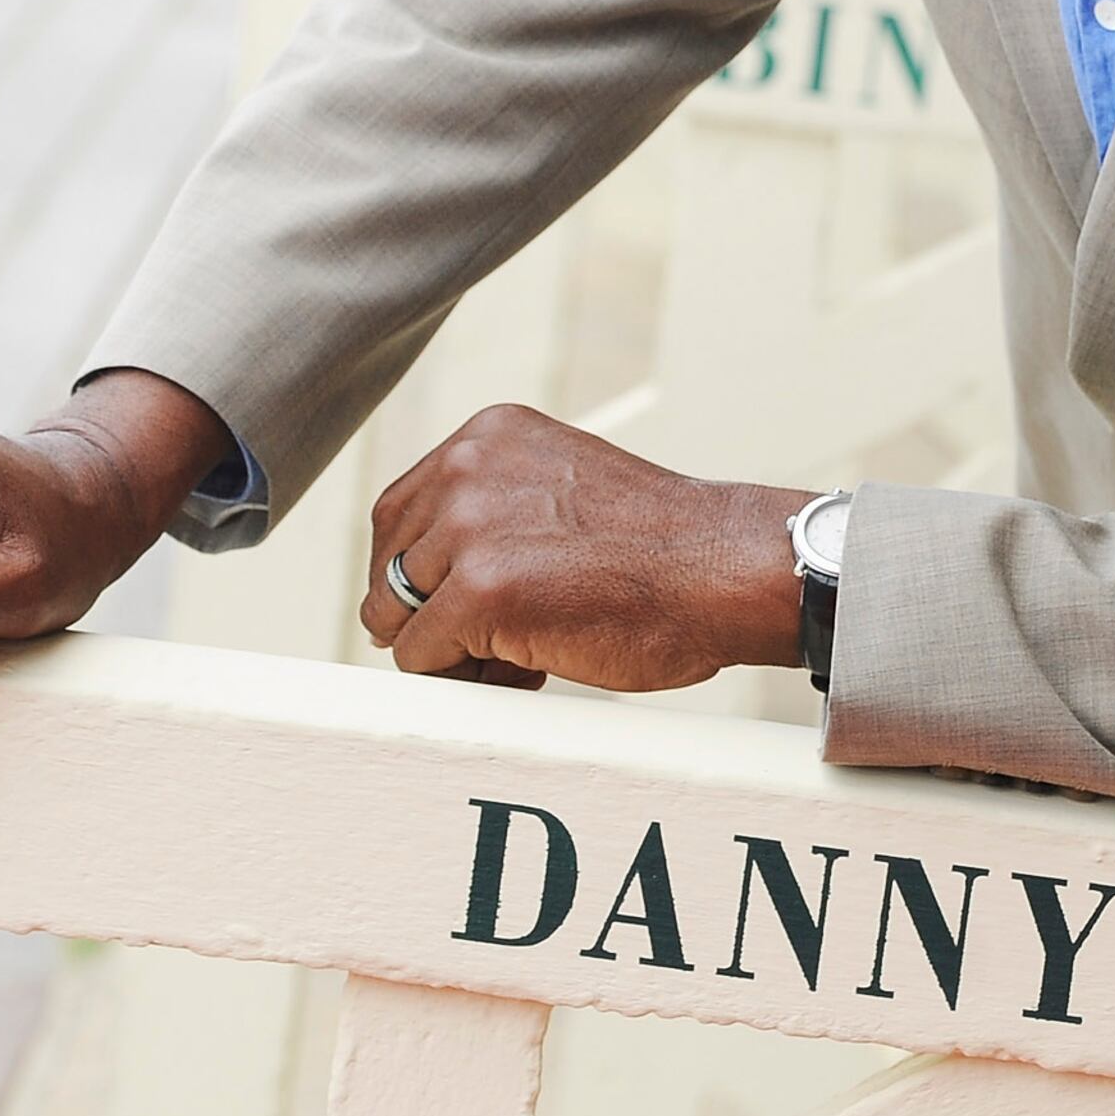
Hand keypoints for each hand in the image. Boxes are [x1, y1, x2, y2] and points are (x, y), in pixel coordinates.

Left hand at [361, 404, 810, 693]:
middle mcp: (468, 469)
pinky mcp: (480, 593)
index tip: (474, 602)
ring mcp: (470, 529)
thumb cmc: (660, 544)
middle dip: (430, 613)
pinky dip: (466, 680)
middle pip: (388, 566)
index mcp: (487, 435)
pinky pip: (422, 660)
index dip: (426, 574)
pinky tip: (531, 667)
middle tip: (501, 638)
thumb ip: (491, 505)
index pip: (400, 514)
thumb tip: (412, 577)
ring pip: (397, 618)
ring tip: (521, 652)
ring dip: (450, 650)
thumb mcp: (558, 486)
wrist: (726, 569)